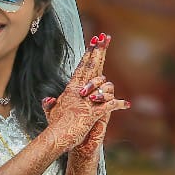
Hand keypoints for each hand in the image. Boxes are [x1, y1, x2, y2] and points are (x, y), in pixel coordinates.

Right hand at [44, 33, 128, 147]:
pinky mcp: (94, 112)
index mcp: (71, 90)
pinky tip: (126, 105)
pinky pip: (110, 104)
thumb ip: (49, 104)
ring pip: (103, 86)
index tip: (93, 42)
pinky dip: (119, 104)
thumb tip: (48, 99)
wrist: (56, 137)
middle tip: (105, 37)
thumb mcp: (50, 113)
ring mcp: (87, 101)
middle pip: (91, 67)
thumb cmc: (54, 127)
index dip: (88, 54)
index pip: (81, 68)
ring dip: (107, 89)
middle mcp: (79, 92)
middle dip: (98, 51)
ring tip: (107, 94)